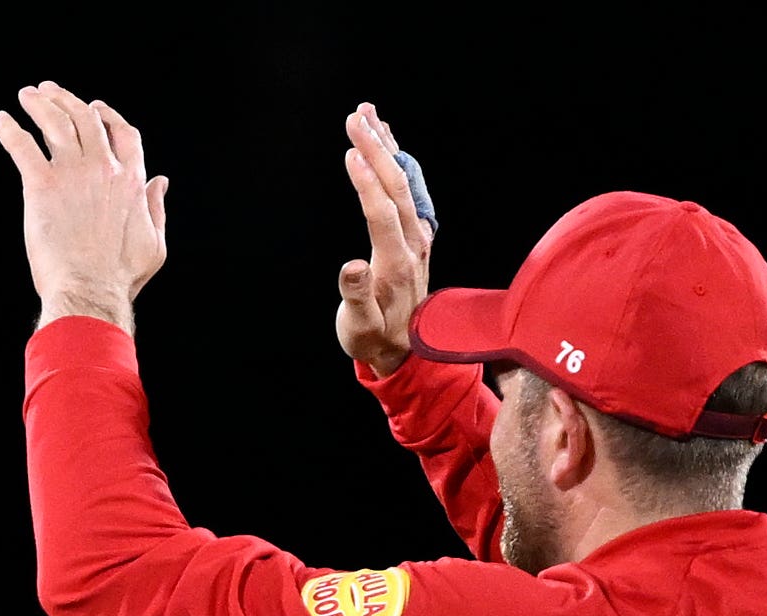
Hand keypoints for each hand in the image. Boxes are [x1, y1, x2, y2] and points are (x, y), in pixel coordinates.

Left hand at [0, 83, 167, 332]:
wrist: (90, 292)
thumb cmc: (120, 279)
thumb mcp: (155, 244)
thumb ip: (156, 209)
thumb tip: (160, 181)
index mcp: (132, 180)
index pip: (123, 133)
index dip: (108, 116)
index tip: (94, 107)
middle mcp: (104, 168)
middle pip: (86, 119)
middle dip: (68, 100)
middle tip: (50, 91)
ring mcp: (73, 174)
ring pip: (56, 123)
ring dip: (40, 104)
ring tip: (28, 95)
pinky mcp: (41, 186)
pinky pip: (23, 147)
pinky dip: (10, 130)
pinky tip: (0, 121)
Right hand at [336, 102, 432, 375]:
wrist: (404, 349)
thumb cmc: (373, 338)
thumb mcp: (359, 326)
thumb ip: (355, 296)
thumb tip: (350, 267)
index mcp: (396, 264)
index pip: (382, 213)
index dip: (366, 182)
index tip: (351, 152)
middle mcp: (413, 244)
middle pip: (396, 187)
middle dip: (376, 149)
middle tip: (355, 117)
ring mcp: (417, 237)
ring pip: (404, 182)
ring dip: (386, 146)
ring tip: (367, 114)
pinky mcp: (415, 234)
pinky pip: (406, 188)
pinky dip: (396, 161)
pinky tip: (386, 142)